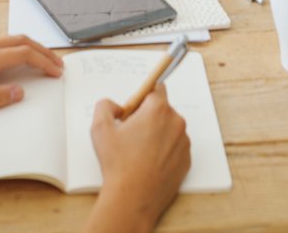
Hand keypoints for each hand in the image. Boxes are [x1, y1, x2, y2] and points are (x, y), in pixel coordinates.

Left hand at [0, 35, 63, 115]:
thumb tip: (18, 93)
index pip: (23, 55)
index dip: (44, 62)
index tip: (56, 71)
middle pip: (22, 42)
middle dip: (43, 51)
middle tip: (57, 64)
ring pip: (12, 39)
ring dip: (31, 47)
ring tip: (42, 59)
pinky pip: (1, 42)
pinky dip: (17, 47)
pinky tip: (16, 56)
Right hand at [84, 85, 190, 232]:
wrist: (132, 199)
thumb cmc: (118, 165)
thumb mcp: (100, 128)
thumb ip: (105, 105)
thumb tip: (116, 106)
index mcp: (158, 110)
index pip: (157, 88)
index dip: (142, 98)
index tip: (133, 109)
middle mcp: (176, 123)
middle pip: (163, 110)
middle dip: (148, 117)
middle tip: (131, 134)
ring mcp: (184, 143)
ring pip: (169, 129)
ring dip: (157, 134)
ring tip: (139, 152)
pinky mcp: (187, 161)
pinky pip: (175, 148)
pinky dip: (164, 151)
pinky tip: (148, 163)